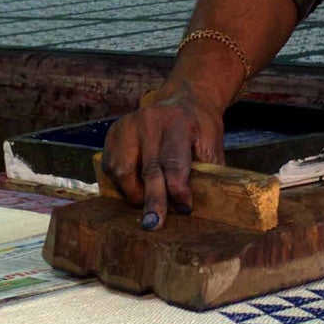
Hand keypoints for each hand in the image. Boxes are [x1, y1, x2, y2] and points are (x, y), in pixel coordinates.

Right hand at [101, 79, 225, 228]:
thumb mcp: (212, 145)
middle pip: (148, 170)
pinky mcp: (113, 133)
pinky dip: (122, 183)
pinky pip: (111, 168)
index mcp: (177, 122)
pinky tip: (136, 185)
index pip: (174, 162)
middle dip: (152, 201)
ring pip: (123, 171)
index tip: (184, 209)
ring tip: (147, 201)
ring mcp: (127, 125)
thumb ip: (206, 172)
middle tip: (154, 224)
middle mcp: (149, 121)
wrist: (184, 99)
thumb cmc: (200, 128)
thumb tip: (198, 208)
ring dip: (134, 194)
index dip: (178, 190)